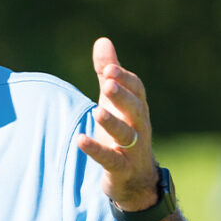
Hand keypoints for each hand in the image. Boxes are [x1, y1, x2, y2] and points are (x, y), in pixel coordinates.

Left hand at [77, 38, 158, 210]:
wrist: (136, 180)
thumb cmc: (125, 133)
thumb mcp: (115, 103)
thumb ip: (108, 74)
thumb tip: (102, 41)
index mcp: (138, 108)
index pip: (137, 89)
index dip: (125, 78)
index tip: (108, 67)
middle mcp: (140, 127)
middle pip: (135, 108)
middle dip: (122, 95)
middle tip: (107, 82)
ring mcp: (133, 149)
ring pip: (126, 134)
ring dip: (112, 122)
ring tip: (97, 111)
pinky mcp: (122, 168)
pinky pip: (111, 159)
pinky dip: (96, 150)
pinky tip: (81, 140)